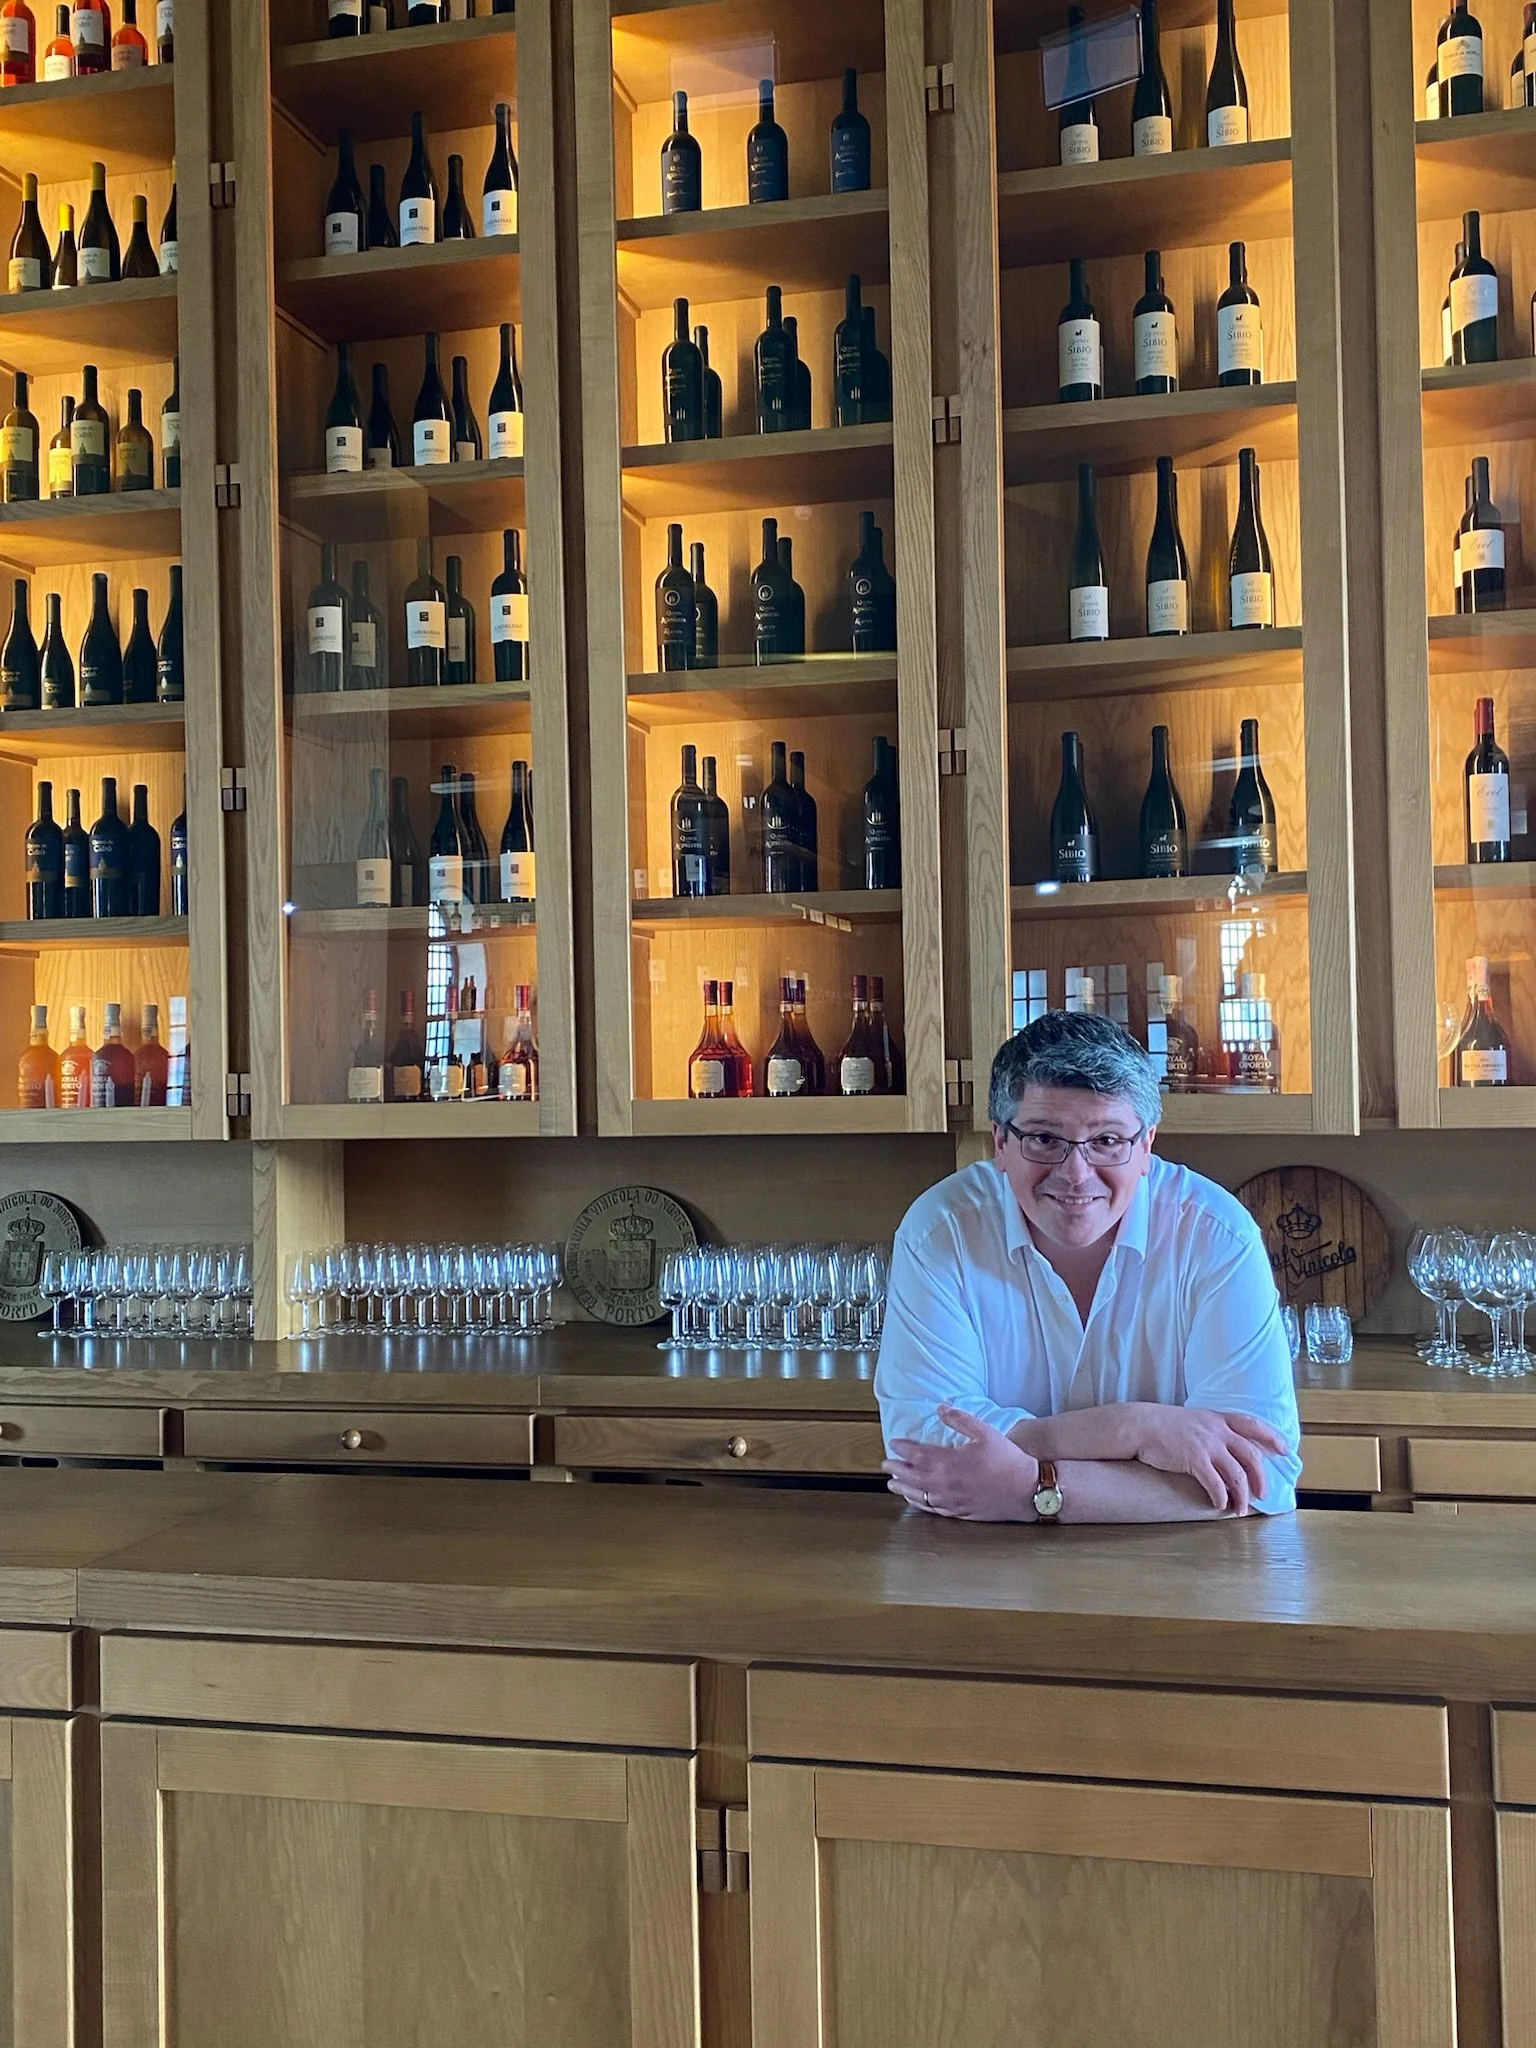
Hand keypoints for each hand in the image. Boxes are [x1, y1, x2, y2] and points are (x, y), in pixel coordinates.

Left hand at [884, 1404, 1039, 1520]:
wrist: (1026, 1490)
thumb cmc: (1007, 1460)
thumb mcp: (985, 1432)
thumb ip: (960, 1419)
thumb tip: (941, 1409)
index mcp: (948, 1462)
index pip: (916, 1454)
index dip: (902, 1448)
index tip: (893, 1443)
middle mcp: (944, 1483)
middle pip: (911, 1477)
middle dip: (896, 1469)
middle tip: (885, 1464)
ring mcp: (951, 1500)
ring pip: (918, 1495)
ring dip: (902, 1488)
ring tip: (891, 1484)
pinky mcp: (959, 1512)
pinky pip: (932, 1509)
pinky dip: (918, 1503)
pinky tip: (914, 1500)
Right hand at [1131, 1407, 1289, 1514]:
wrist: (1140, 1425)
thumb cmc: (1163, 1425)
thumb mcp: (1193, 1421)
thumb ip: (1211, 1431)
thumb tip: (1223, 1450)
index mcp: (1218, 1418)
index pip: (1252, 1424)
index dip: (1272, 1436)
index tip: (1285, 1449)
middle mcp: (1217, 1430)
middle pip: (1251, 1454)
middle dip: (1261, 1477)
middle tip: (1264, 1494)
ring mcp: (1207, 1445)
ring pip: (1237, 1474)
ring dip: (1242, 1495)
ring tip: (1241, 1509)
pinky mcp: (1195, 1459)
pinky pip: (1216, 1483)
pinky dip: (1221, 1497)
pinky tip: (1221, 1505)